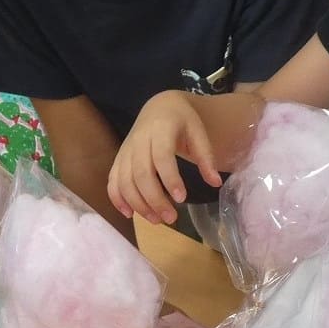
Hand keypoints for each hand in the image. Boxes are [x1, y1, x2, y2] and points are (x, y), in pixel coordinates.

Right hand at [107, 93, 217, 223]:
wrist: (159, 107)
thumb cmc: (182, 121)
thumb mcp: (199, 132)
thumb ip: (206, 157)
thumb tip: (215, 183)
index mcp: (161, 129)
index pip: (162, 156)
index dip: (170, 179)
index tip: (182, 199)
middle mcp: (138, 139)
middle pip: (141, 173)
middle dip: (154, 199)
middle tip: (171, 218)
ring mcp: (125, 150)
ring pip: (125, 181)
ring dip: (138, 204)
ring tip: (157, 220)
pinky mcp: (118, 159)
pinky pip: (112, 181)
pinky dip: (118, 199)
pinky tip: (130, 214)